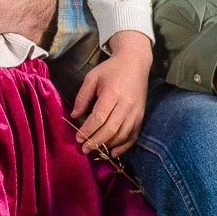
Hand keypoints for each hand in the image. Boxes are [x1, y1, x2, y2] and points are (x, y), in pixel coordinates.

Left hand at [72, 32, 151, 155]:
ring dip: (108, 145)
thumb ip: (82, 96)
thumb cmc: (111, 70)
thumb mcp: (92, 78)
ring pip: (122, 134)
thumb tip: (75, 116)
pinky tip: (114, 152)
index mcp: (112, 93)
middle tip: (84, 148)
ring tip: (95, 149)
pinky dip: (124, 146)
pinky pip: (133, 135)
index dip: (88, 130)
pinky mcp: (141, 116)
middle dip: (96, 141)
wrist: (135, 63)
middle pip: (111, 129)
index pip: (99, 117)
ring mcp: (136, 111)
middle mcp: (126, 104)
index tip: (78, 137)